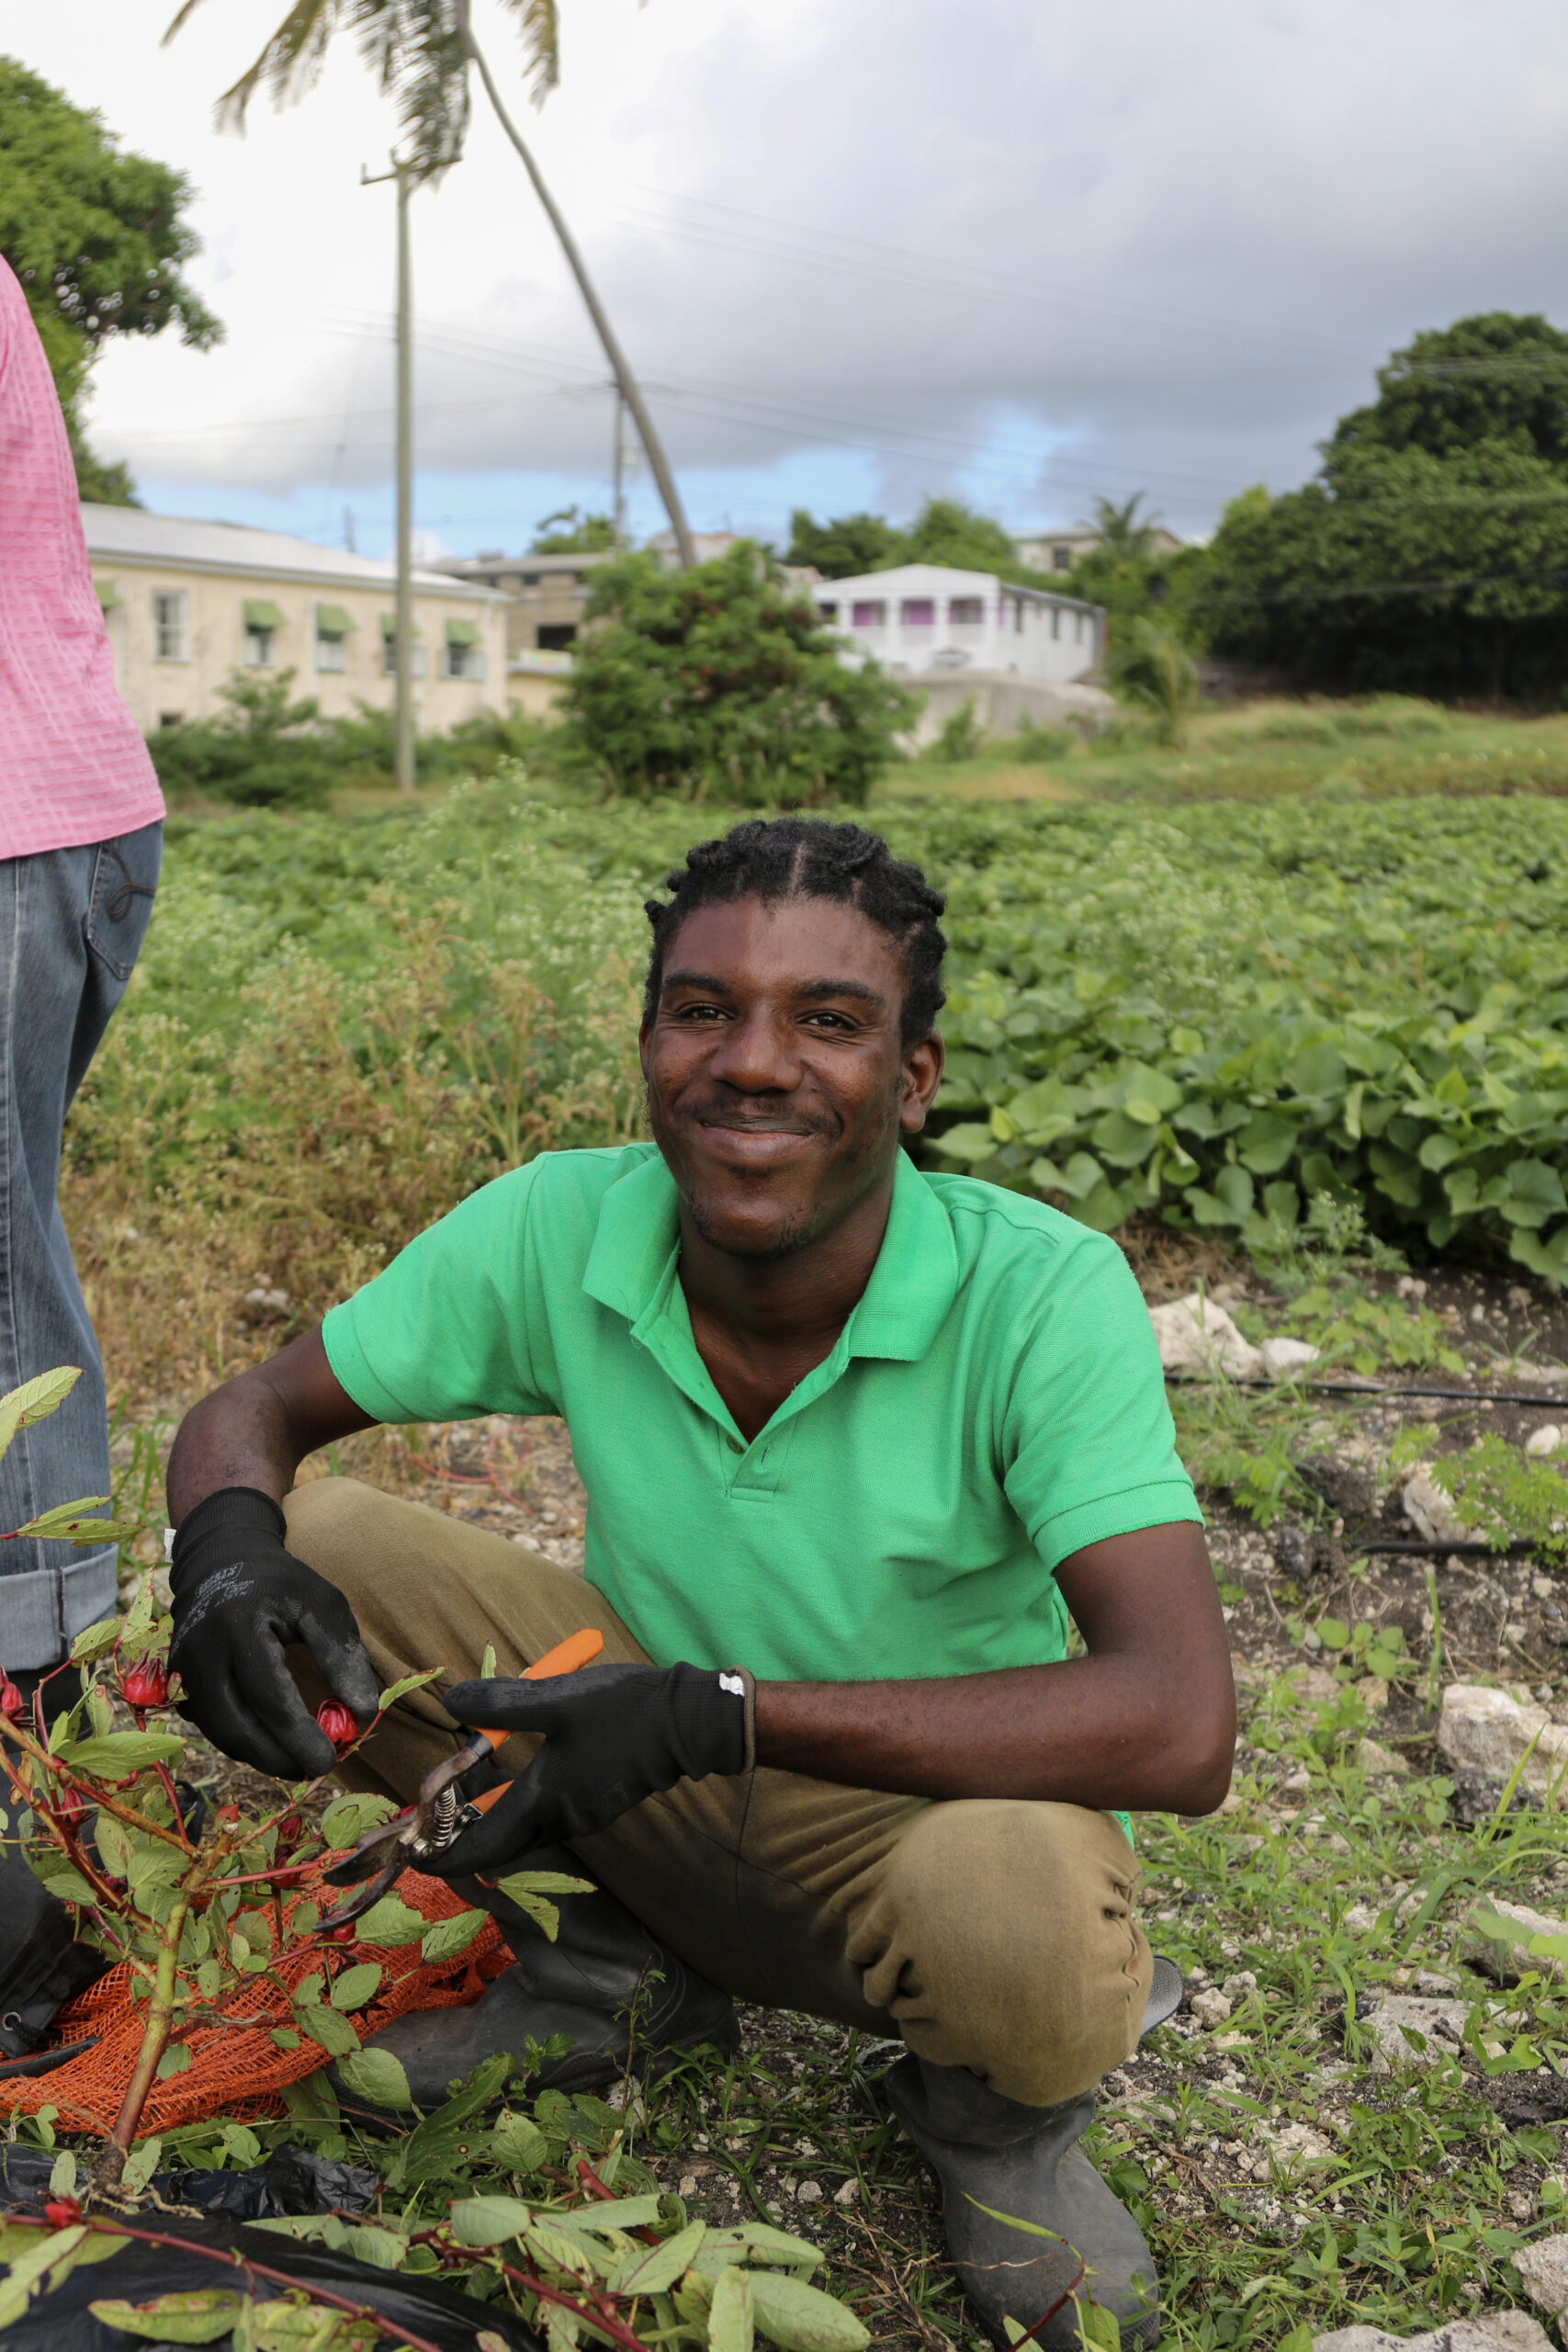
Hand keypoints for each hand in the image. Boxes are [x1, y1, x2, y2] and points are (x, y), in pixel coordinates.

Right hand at [167, 1486, 378, 1777]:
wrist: (221, 1560)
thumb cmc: (281, 1583)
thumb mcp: (321, 1603)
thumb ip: (342, 1655)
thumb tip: (363, 1713)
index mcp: (238, 1623)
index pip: (267, 1694)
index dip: (298, 1734)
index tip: (330, 1759)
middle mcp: (201, 1649)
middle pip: (234, 1724)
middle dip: (277, 1756)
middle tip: (316, 1768)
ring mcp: (182, 1667)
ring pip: (219, 1732)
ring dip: (260, 1755)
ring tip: (299, 1762)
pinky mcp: (177, 1680)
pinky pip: (210, 1724)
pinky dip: (242, 1741)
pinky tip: (273, 1743)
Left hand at [428, 1660, 749, 1877]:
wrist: (689, 1721)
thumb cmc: (622, 1712)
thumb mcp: (555, 1698)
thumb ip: (501, 1703)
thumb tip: (452, 1703)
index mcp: (544, 1802)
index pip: (482, 1848)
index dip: (445, 1857)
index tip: (417, 1852)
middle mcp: (562, 1819)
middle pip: (502, 1843)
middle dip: (465, 1834)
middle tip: (438, 1811)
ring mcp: (586, 1814)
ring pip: (527, 1827)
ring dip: (496, 1814)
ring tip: (472, 1783)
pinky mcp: (602, 1801)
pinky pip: (549, 1813)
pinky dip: (524, 1802)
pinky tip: (523, 1767)